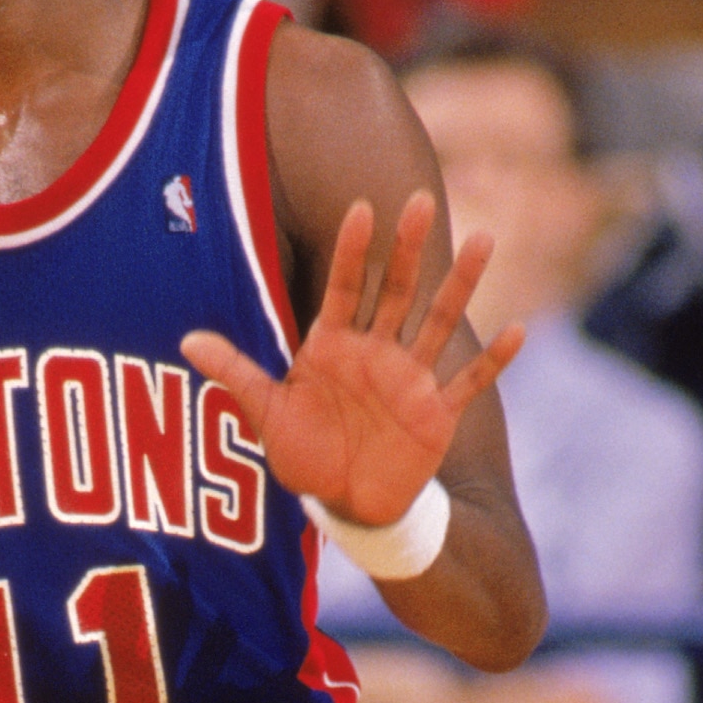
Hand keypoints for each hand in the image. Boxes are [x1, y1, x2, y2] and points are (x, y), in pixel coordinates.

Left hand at [181, 193, 518, 531]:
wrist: (346, 503)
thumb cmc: (306, 454)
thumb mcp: (266, 413)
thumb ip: (236, 372)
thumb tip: (186, 341)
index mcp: (332, 345)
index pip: (341, 286)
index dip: (350, 251)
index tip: (359, 210)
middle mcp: (376, 352)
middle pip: (394, 289)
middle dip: (408, 248)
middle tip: (421, 199)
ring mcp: (410, 379)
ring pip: (439, 321)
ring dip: (461, 283)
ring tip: (485, 239)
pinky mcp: (436, 413)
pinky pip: (469, 382)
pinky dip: (492, 360)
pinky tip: (516, 330)